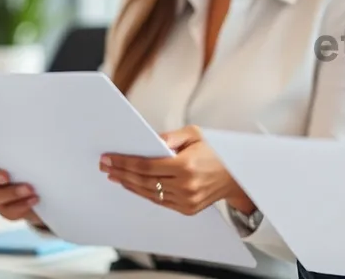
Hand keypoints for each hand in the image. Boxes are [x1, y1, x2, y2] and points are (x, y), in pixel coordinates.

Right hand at [0, 151, 42, 226]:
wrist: (45, 187)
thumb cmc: (35, 161)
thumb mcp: (30, 151)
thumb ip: (25, 146)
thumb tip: (36, 137)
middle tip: (5, 176)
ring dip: (12, 192)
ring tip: (30, 189)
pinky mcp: (6, 209)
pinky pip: (8, 211)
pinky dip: (21, 206)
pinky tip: (34, 199)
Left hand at [99, 125, 254, 216]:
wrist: (239, 174)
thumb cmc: (216, 150)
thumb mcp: (196, 134)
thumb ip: (171, 137)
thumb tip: (148, 141)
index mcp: (187, 166)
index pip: (146, 166)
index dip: (125, 162)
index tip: (109, 158)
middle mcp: (186, 186)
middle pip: (143, 181)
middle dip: (121, 172)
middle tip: (105, 165)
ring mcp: (187, 201)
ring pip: (148, 193)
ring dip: (128, 184)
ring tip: (114, 175)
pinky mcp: (188, 209)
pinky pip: (159, 201)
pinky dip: (143, 193)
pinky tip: (132, 185)